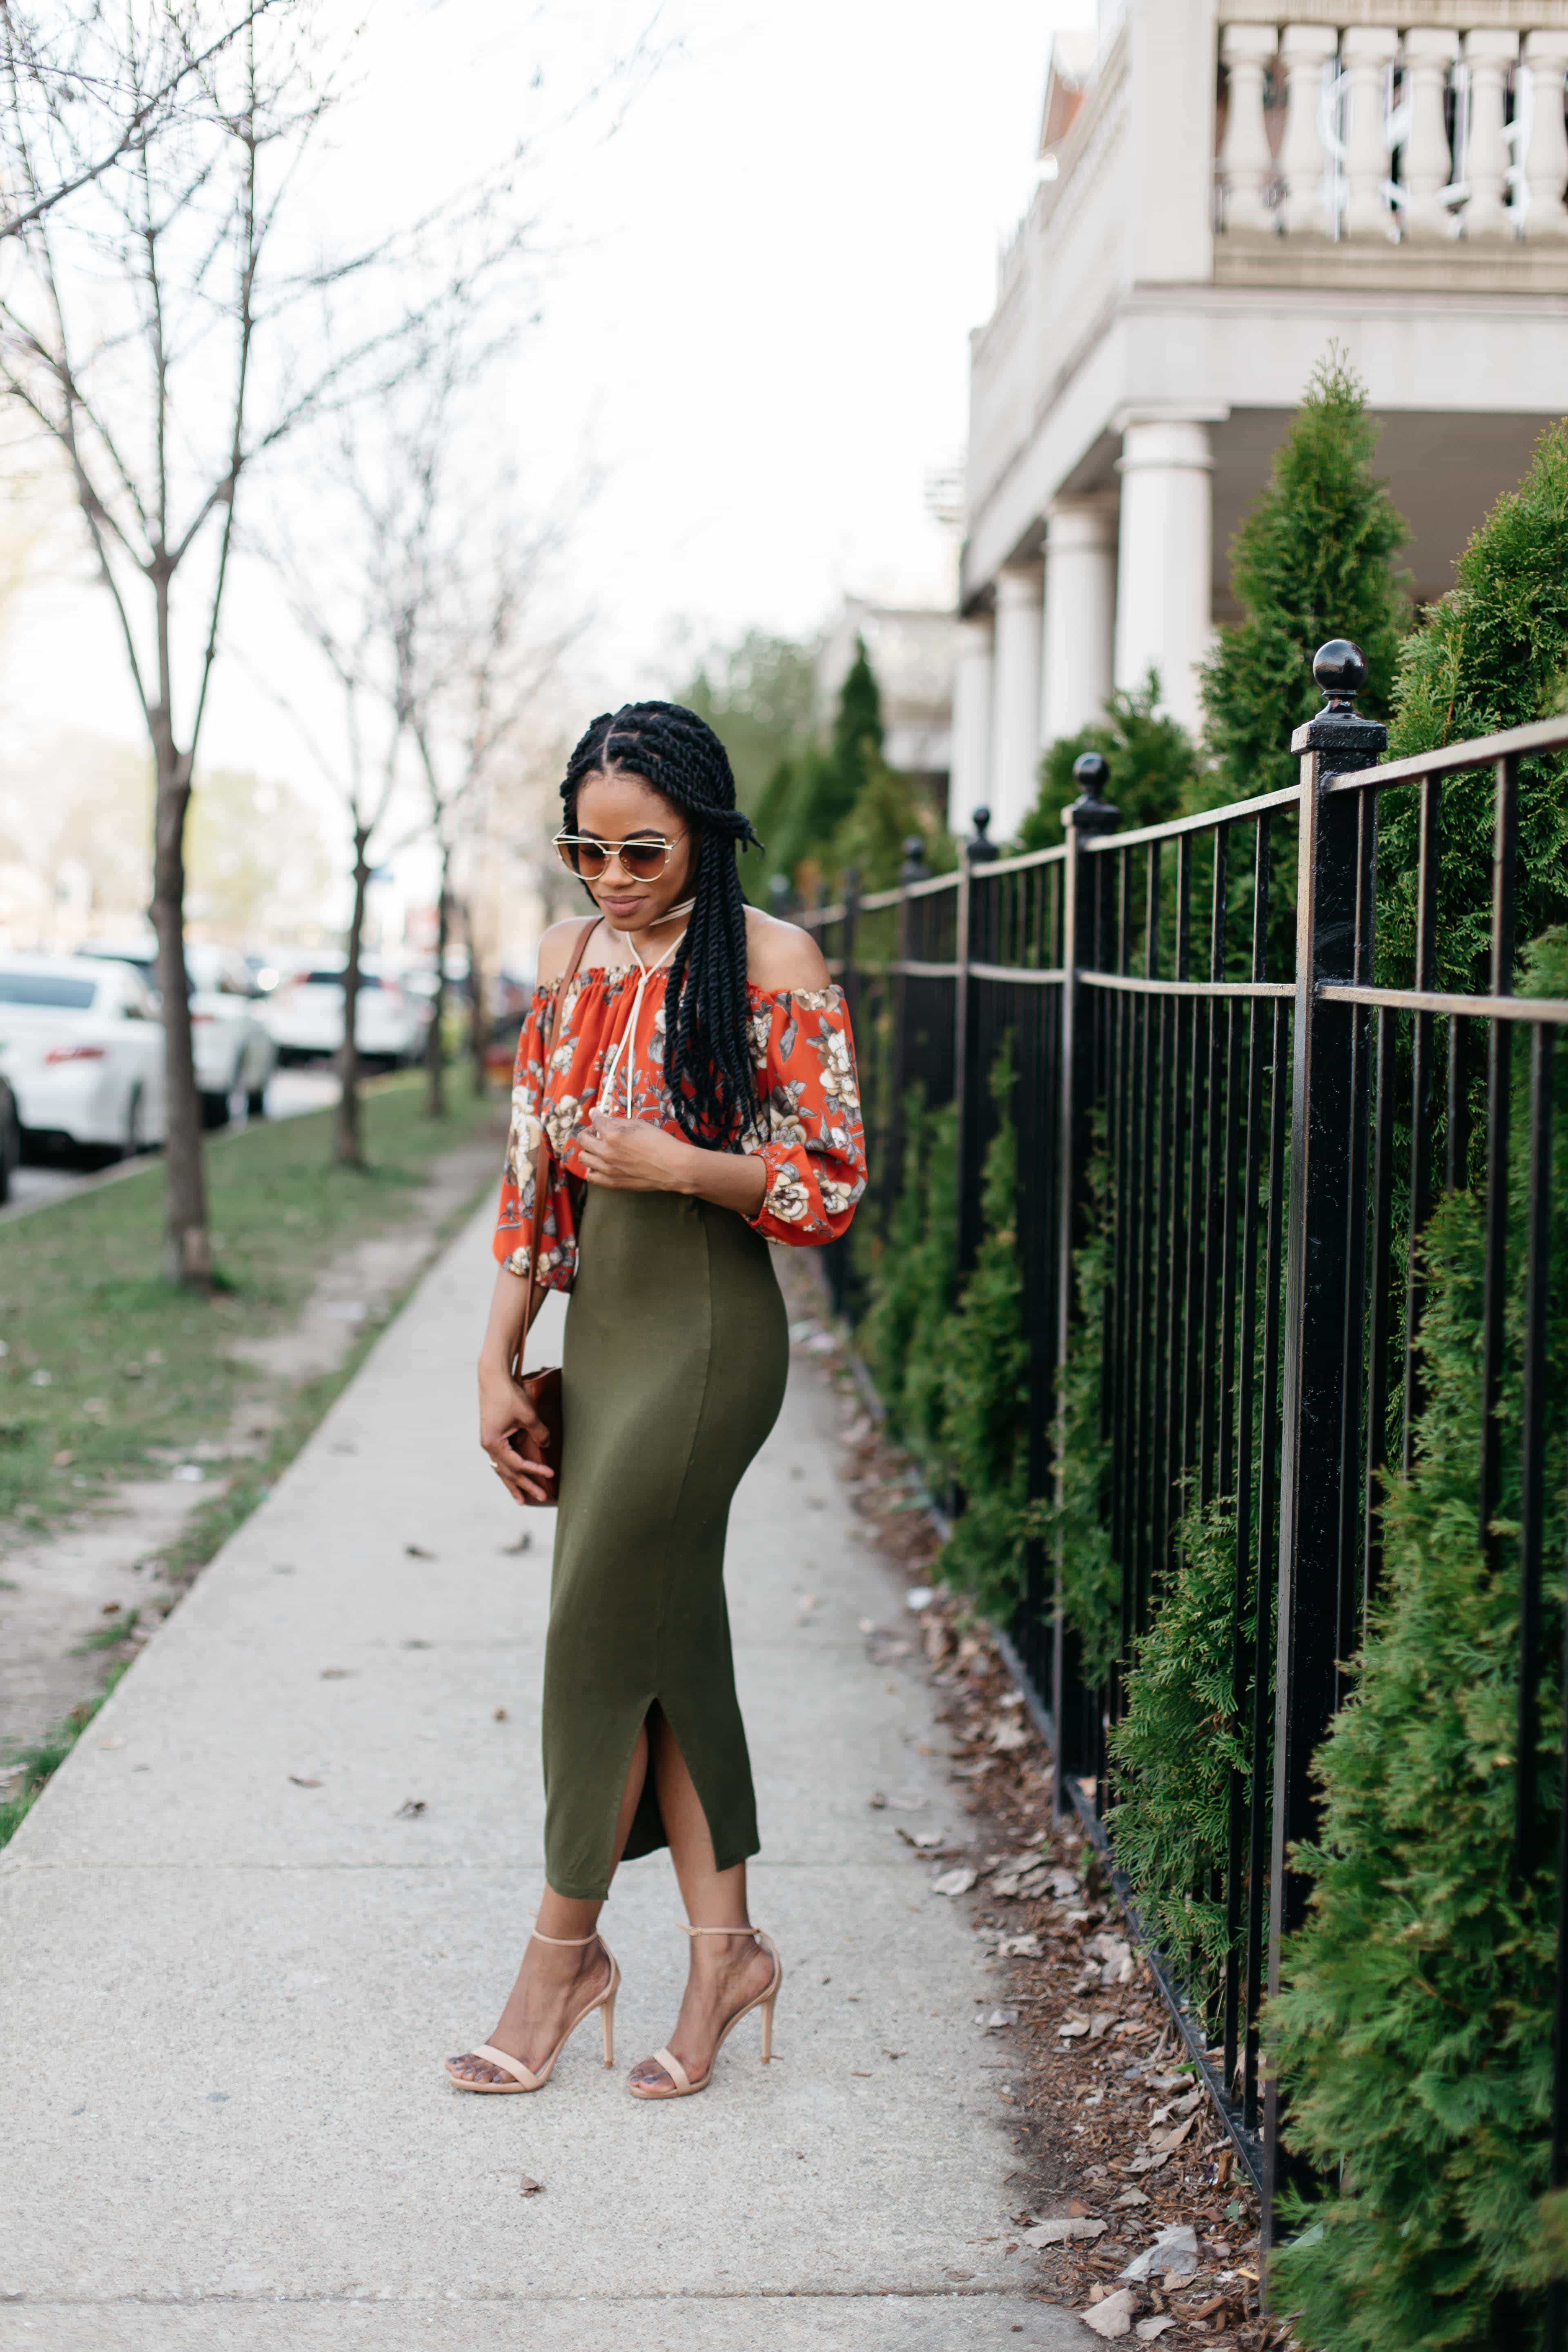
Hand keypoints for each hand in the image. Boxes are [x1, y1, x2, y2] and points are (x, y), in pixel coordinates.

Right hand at [478, 1358, 554, 1506]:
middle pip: (508, 1473)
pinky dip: (508, 1470)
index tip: (550, 1475)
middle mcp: (489, 1446)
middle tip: (541, 1498)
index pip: (517, 1464)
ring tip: (521, 1500)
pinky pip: (502, 1459)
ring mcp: (489, 1442)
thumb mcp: (527, 1415)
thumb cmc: (508, 1395)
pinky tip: (513, 1477)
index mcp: (494, 1444)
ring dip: (513, 1484)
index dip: (535, 1471)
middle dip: (524, 1486)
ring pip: (502, 1469)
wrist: (493, 1377)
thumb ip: (539, 1433)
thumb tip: (547, 1446)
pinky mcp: (493, 1436)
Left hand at [578, 1111, 693, 1192]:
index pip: (596, 1121)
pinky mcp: (612, 1182)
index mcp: (614, 1135)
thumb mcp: (640, 1125)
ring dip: (588, 1150)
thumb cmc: (660, 1143)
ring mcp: (608, 1169)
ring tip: (597, 1149)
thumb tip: (607, 1120)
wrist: (673, 1167)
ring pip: (583, 1158)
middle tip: (595, 1132)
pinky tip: (599, 1165)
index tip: (596, 1115)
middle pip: (582, 1139)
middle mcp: (607, 1152)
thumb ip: (620, 1122)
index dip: (595, 1115)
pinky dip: (592, 1169)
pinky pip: (591, 1177)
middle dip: (587, 1132)